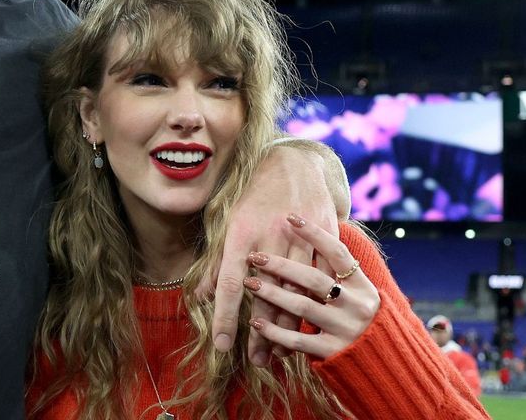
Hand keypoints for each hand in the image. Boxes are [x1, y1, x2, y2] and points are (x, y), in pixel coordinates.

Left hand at [201, 145, 338, 364]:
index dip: (225, 317)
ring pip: (297, 291)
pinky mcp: (324, 238)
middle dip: (261, 332)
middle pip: (266, 295)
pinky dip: (315, 304)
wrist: (294, 164)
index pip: (230, 284)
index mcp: (241, 234)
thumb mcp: (228, 224)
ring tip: (280, 352)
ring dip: (289, 325)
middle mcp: (270, 238)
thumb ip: (217, 263)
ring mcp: (299, 238)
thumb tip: (201, 296)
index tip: (222, 346)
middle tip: (256, 361)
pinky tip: (309, 326)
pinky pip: (321, 279)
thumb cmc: (253, 196)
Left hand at [242, 214, 378, 358]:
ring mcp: (346, 329)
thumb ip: (336, 273)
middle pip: (314, 279)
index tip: (290, 216)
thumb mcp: (357, 293)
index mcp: (362, 286)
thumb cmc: (359, 319)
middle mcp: (357, 305)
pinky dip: (275, 331)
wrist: (387, 363)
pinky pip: (298, 340)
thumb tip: (307, 240)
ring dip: (272, 294)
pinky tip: (256, 323)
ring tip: (249, 284)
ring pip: (303, 307)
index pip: (337, 252)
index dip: (315, 233)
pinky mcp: (334, 352)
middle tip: (255, 257)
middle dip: (281, 266)